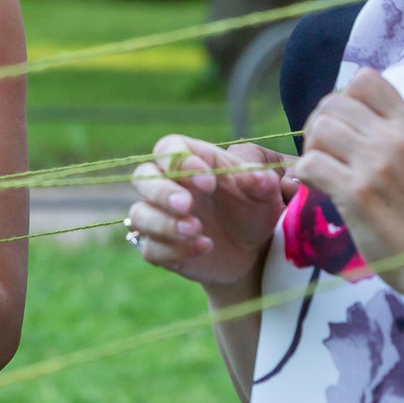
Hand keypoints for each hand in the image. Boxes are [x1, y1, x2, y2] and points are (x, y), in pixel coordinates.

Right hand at [126, 134, 289, 289]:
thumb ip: (260, 181)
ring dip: (164, 223)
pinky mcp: (160, 249)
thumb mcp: (264, 195)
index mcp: (189, 162)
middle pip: (142, 177)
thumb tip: (256, 177)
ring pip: (139, 215)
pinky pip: (151, 249)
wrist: (252, 252)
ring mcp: (160, 218)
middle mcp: (167, 187)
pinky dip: (174, 250)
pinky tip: (204, 247)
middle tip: (186, 205)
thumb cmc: (252, 211)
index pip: (168, 149)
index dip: (181, 161)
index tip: (209, 183)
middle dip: (161, 191)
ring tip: (195, 229)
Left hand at [291, 70, 403, 301]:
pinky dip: (306, 174)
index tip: (344, 128)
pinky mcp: (356, 193)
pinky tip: (316, 188)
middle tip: (324, 153)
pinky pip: (311, 163)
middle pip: (334, 102)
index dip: (343, 100)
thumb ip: (394, 135)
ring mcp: (375, 164)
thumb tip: (355, 121)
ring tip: (321, 171)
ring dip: (311, 149)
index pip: (366, 80)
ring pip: (319, 128)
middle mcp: (394, 138)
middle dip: (319, 125)